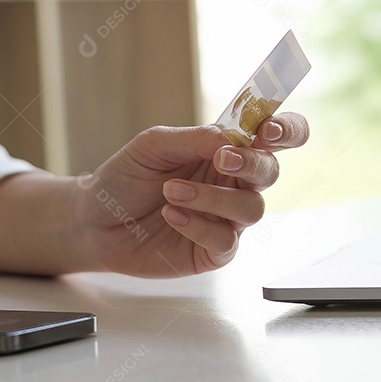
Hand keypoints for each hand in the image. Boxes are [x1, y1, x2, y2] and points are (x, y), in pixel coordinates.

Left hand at [72, 113, 308, 276]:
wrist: (95, 219)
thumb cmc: (125, 177)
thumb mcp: (153, 145)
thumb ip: (195, 138)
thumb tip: (234, 139)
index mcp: (225, 150)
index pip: (275, 136)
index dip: (285, 129)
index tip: (266, 130)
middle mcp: (232, 183)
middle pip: (271, 171)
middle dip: (253, 163)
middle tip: (222, 159)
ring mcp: (226, 219)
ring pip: (251, 208)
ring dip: (212, 197)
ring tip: (171, 191)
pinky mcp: (213, 251)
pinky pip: (226, 240)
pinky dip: (199, 225)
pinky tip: (171, 214)